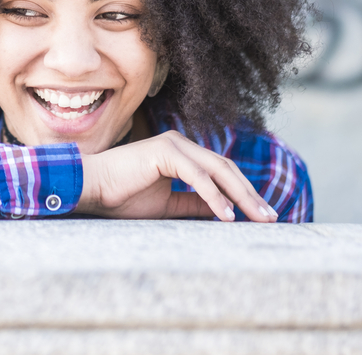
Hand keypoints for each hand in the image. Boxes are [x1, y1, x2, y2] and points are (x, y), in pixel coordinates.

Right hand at [76, 130, 278, 221]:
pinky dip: (215, 196)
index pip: (222, 171)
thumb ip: (194, 203)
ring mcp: (174, 144)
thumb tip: (223, 212)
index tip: (263, 215)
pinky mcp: (165, 151)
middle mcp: (181, 144)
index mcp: (182, 154)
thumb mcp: (167, 205)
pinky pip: (198, 176)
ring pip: (218, 170)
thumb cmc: (121, 197)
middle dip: (250, 194)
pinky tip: (227, 216)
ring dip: (240, 196)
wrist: (91, 189)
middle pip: (227, 168)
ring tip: (256, 218)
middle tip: (270, 218)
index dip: (244, 192)